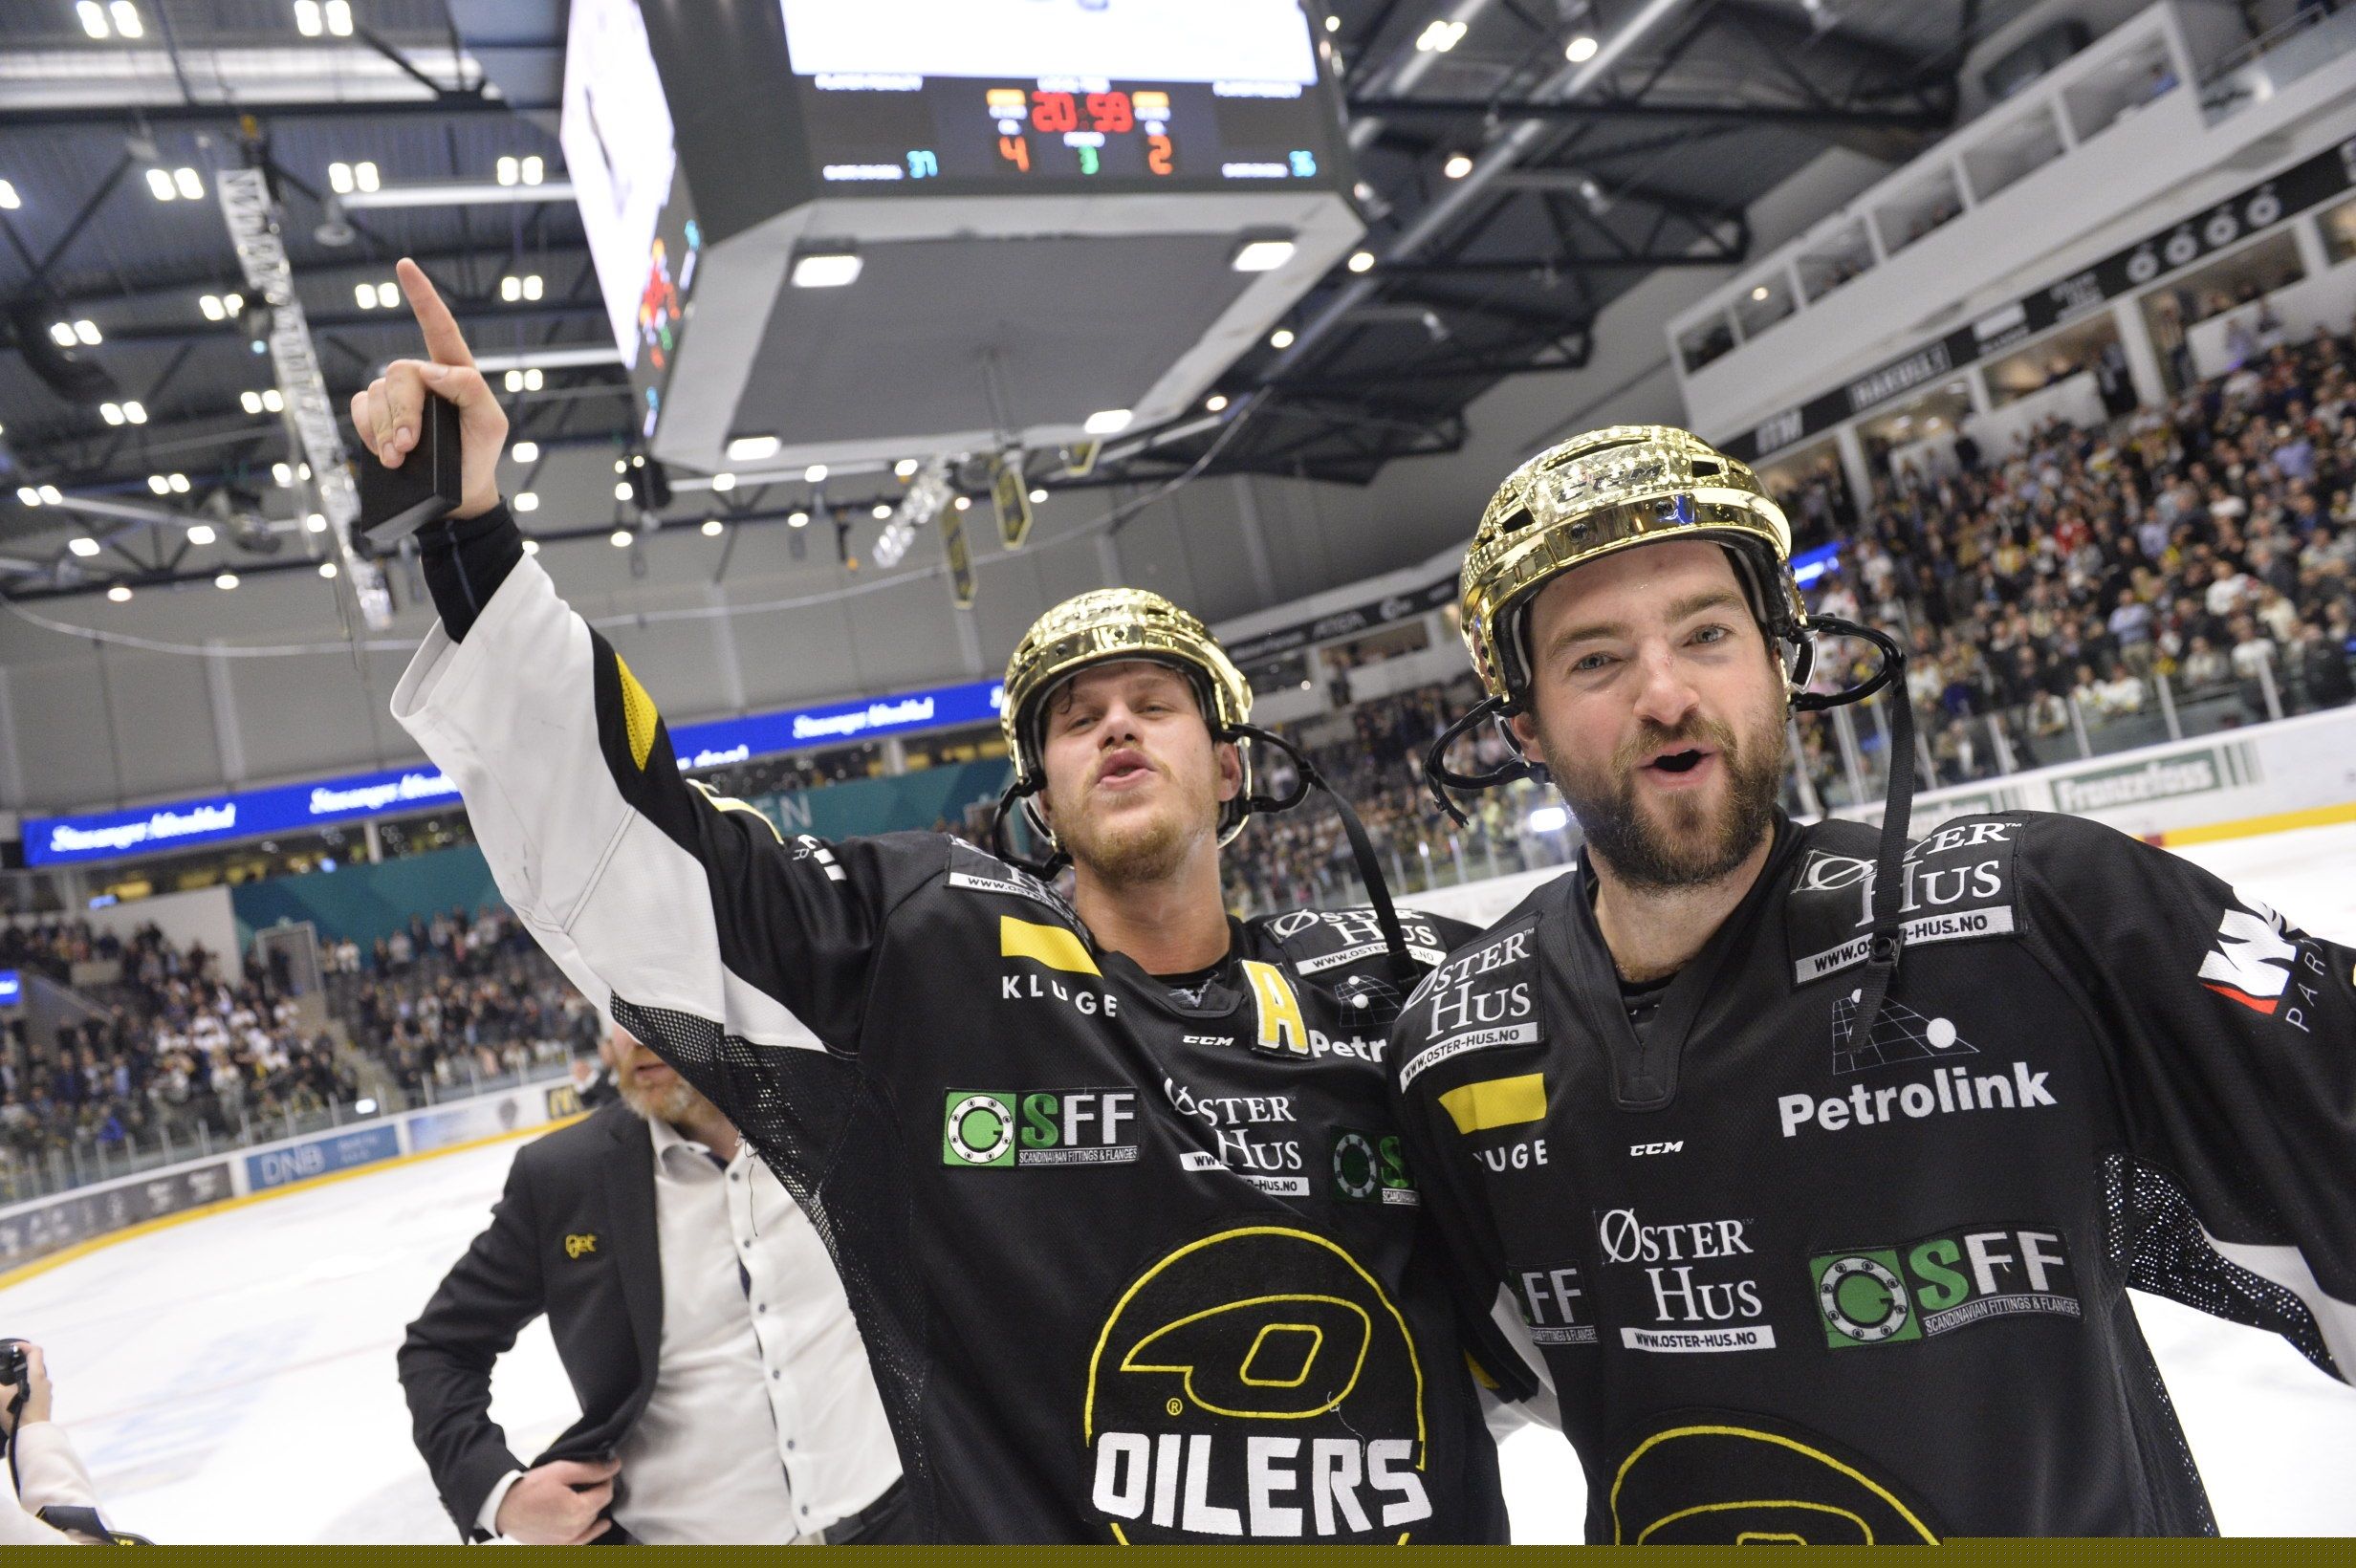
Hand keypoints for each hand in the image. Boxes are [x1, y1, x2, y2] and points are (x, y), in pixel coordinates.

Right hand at [0, 1343, 53, 1435]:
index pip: (36, 1351)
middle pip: (35, 1365)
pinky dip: (25, 1387)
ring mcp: (47, 1392)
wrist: (32, 1435)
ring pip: (34, 1378)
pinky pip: (35, 1389)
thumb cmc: (16, 1413)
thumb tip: (0, 1379)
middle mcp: (45, 1381)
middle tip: (6, 1366)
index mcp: (37, 1375)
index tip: (13, 1348)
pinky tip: (13, 1396)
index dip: (24, 1346)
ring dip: (21, 1377)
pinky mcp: (45, 1402)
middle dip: (19, 1364)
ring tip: (6, 1383)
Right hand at [347, 257, 507, 519]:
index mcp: (454, 373)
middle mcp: (422, 379)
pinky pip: (359, 411)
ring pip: (376, 395)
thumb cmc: (477, 455)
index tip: (405, 265)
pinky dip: (370, 432)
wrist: (455, 495)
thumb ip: (470, 388)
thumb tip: (431, 370)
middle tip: (410, 446)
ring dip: (387, 429)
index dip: (422, 296)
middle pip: (399, 374)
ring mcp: (396, 398)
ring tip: (401, 457)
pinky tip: (385, 453)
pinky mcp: (375, 417)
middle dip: (404, 412)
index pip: (438, 327)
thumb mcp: (490, 422)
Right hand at [494, 1457, 618, 1544]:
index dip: (606, 1479)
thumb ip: (590, 1469)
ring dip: (593, 1509)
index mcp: (578, 1510)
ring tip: (584, 1496)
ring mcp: (568, 1541)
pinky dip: (592, 1530)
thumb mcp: (561, 1471)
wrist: (503, 1508)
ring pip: (592, 1522)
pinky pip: (584, 1539)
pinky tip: (600, 1524)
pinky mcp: (559, 1547)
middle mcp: (576, 1530)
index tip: (600, 1470)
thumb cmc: (530, 1488)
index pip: (606, 1493)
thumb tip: (615, 1466)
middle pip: (599, 1507)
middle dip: (597, 1492)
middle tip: (589, 1481)